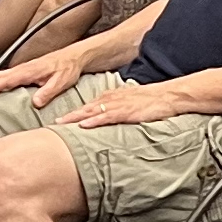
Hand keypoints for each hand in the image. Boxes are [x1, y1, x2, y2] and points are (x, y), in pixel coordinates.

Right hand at [0, 43, 92, 107]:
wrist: (75, 56)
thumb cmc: (69, 68)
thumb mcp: (62, 81)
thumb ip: (48, 91)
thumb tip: (35, 102)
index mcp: (30, 70)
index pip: (7, 80)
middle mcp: (23, 68)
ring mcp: (22, 69)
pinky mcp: (23, 72)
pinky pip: (2, 77)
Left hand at [63, 80, 191, 127]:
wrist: (169, 96)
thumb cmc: (152, 102)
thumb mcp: (130, 104)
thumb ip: (117, 111)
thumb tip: (106, 122)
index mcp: (111, 97)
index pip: (87, 106)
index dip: (73, 114)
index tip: (59, 121)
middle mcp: (111, 99)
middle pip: (84, 109)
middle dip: (68, 116)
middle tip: (52, 124)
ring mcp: (118, 105)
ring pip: (91, 112)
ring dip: (75, 119)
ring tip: (61, 125)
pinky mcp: (126, 111)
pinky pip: (107, 116)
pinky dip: (94, 121)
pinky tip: (84, 125)